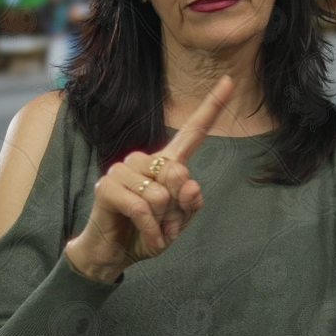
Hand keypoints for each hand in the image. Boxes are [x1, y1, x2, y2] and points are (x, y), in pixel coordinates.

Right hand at [65, 75, 233, 281]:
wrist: (114, 254)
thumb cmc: (148, 233)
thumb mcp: (178, 222)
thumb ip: (190, 203)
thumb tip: (188, 182)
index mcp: (167, 162)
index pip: (193, 132)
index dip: (212, 107)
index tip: (229, 81)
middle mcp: (144, 159)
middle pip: (178, 174)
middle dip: (178, 210)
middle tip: (166, 224)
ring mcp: (122, 170)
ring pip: (161, 194)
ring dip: (162, 221)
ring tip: (152, 229)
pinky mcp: (106, 187)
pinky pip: (143, 208)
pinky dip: (151, 230)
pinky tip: (148, 238)